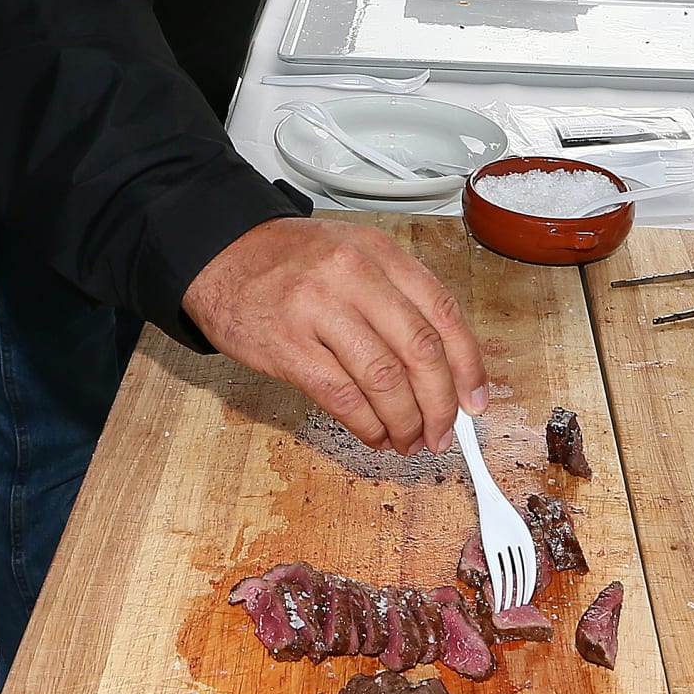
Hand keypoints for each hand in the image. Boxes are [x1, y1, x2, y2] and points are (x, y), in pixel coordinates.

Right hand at [183, 217, 489, 454]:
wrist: (219, 254)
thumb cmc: (290, 261)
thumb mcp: (352, 254)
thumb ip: (396, 298)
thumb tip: (442, 367)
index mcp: (378, 252)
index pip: (443, 312)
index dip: (468, 365)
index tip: (474, 400)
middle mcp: (353, 275)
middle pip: (420, 350)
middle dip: (440, 404)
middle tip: (443, 433)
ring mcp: (318, 309)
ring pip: (384, 379)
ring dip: (406, 421)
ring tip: (409, 440)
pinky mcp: (287, 345)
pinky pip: (342, 396)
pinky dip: (368, 425)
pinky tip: (375, 434)